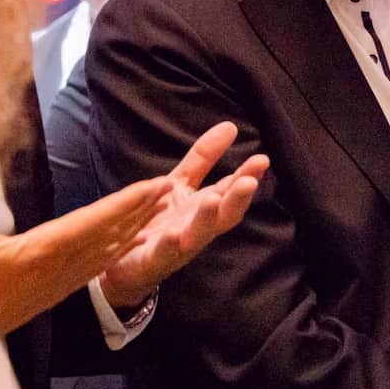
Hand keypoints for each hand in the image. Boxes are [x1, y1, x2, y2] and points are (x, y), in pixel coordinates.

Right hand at [0, 162, 171, 334]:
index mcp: (38, 254)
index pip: (90, 223)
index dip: (123, 204)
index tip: (152, 187)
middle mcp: (58, 269)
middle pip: (109, 234)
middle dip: (140, 209)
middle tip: (171, 184)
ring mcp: (60, 282)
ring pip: (108, 249)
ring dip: (136, 225)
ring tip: (162, 204)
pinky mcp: (58, 289)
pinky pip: (98, 263)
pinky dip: (120, 247)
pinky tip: (137, 238)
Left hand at [97, 121, 268, 310]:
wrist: (127, 262)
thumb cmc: (160, 220)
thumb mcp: (181, 183)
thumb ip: (204, 157)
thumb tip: (231, 126)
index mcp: (205, 207)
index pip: (230, 190)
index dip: (247, 175)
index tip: (262, 159)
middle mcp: (197, 228)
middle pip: (223, 214)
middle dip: (237, 199)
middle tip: (249, 181)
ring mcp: (178, 246)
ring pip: (198, 235)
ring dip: (207, 219)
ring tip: (213, 199)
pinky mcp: (155, 260)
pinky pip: (164, 253)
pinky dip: (170, 245)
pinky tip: (174, 234)